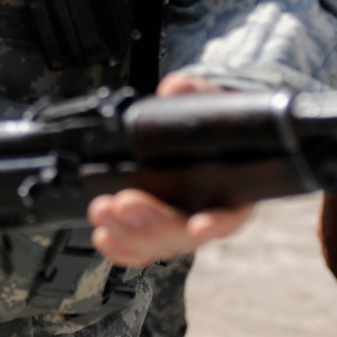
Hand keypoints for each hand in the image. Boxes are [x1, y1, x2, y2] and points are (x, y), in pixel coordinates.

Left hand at [86, 71, 253, 266]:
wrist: (204, 136)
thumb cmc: (212, 124)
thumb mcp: (210, 101)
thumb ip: (196, 94)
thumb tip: (177, 87)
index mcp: (234, 191)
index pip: (229, 215)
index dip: (214, 223)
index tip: (199, 226)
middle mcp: (209, 215)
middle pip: (184, 235)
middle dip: (152, 223)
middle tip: (126, 203)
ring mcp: (181, 227)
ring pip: (158, 244)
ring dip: (128, 232)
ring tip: (103, 211)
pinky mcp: (158, 233)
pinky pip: (141, 249)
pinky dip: (121, 247)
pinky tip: (103, 237)